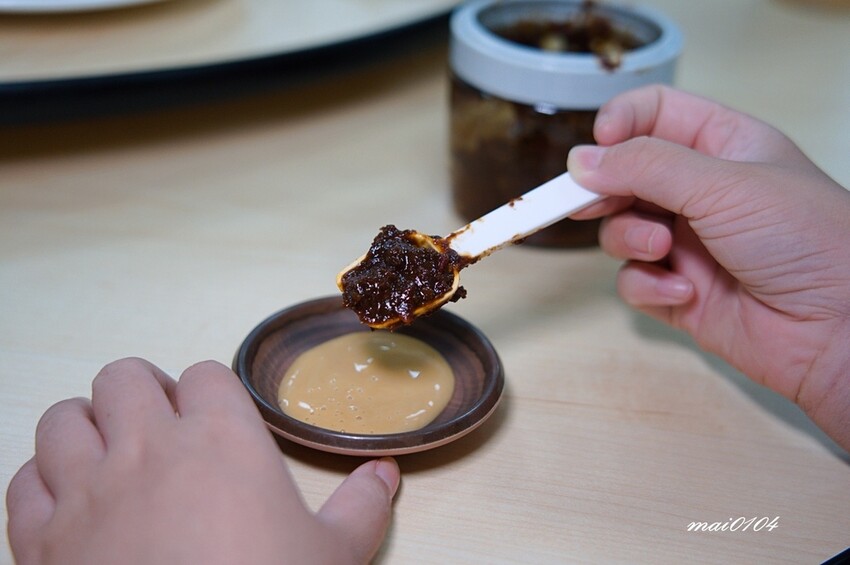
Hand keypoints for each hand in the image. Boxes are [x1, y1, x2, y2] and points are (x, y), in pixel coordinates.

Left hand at [6, 358, 399, 564]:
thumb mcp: (334, 555)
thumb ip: (362, 506)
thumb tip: (385, 474)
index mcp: (224, 441)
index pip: (206, 375)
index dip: (210, 392)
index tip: (216, 419)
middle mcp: (148, 449)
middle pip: (123, 377)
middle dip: (141, 393)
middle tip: (159, 428)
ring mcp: (88, 491)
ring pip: (63, 417)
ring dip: (84, 426)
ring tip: (108, 453)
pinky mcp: (43, 540)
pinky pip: (23, 482)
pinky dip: (41, 482)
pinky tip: (69, 502)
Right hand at [567, 85, 849, 449]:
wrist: (839, 329)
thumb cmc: (805, 239)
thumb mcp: (723, 184)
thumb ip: (646, 166)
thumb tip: (581, 161)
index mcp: (723, 146)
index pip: (655, 114)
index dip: (619, 124)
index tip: (595, 148)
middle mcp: (701, 191)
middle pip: (625, 174)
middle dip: (606, 189)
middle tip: (585, 200)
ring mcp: (687, 243)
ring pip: (620, 229)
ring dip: (630, 239)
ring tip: (661, 249)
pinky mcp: (678, 292)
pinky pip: (633, 280)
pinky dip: (647, 285)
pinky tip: (682, 292)